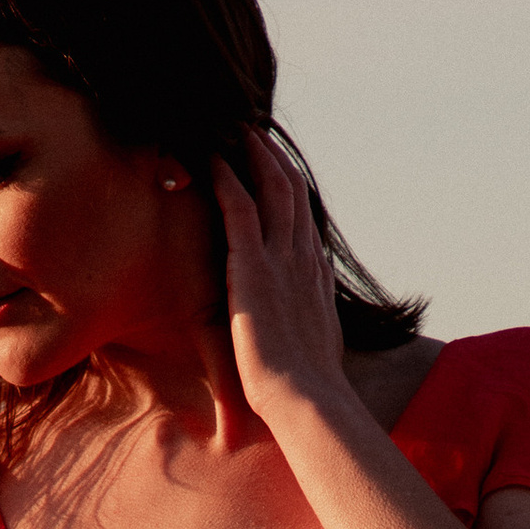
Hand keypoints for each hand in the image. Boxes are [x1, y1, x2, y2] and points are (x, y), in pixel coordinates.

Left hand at [210, 131, 346, 429]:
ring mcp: (282, 260)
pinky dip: (228, 179)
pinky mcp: (255, 268)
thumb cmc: (305, 389)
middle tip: (254, 131)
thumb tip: (301, 335)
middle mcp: (304, 259)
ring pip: (271, 188)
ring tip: (235, 129)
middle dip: (273, 157)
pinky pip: (241, 209)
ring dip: (253, 154)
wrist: (306, 398)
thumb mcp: (311, 350)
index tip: (275, 166)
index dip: (290, 187)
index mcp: (316, 277)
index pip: (304, 218)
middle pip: (292, 191)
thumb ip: (304, 329)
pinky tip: (213, 160)